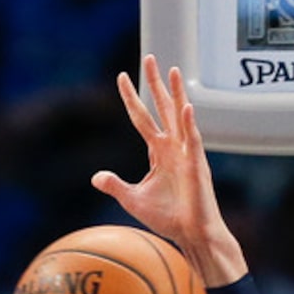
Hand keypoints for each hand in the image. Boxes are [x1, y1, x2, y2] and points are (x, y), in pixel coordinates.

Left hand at [91, 56, 242, 285]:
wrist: (191, 235)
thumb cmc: (169, 219)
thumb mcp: (133, 199)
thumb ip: (115, 185)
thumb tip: (96, 177)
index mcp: (159, 152)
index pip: (142, 118)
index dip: (132, 98)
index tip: (122, 77)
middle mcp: (173, 147)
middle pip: (162, 108)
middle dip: (155, 83)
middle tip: (150, 58)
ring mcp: (186, 154)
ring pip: (180, 116)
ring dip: (176, 94)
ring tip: (172, 71)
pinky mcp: (197, 165)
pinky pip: (193, 140)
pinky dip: (190, 124)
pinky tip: (187, 107)